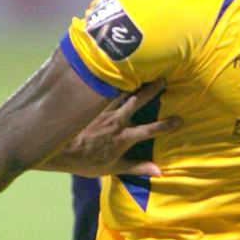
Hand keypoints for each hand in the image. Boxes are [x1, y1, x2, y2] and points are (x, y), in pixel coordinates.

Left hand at [40, 81, 180, 177]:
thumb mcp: (112, 169)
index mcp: (124, 138)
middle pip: (139, 101)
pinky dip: (113, 81)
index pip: (150, 130)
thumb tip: (160, 171)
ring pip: (123, 91)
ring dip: (134, 80)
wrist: (59, 150)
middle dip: (153, 89)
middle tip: (164, 77)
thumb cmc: (85, 162)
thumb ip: (137, 168)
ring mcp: (104, 110)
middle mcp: (117, 121)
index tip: (180, 119)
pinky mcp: (91, 103)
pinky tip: (116, 69)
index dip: (166, 125)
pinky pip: (105, 89)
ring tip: (143, 68)